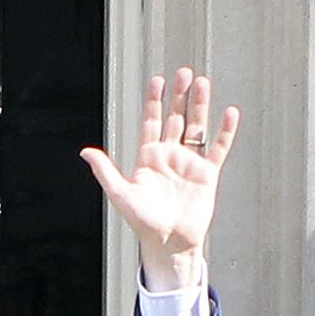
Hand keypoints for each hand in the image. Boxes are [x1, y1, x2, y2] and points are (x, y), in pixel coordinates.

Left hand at [80, 68, 240, 290]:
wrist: (168, 242)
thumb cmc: (142, 221)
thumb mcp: (120, 194)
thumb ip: (105, 171)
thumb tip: (85, 151)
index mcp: (147, 157)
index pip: (150, 121)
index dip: (154, 101)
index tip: (157, 80)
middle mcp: (169, 155)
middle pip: (175, 118)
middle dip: (178, 96)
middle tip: (183, 73)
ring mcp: (189, 162)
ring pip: (196, 127)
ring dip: (200, 106)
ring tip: (203, 83)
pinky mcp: (207, 173)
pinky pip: (217, 147)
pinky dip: (224, 131)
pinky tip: (229, 113)